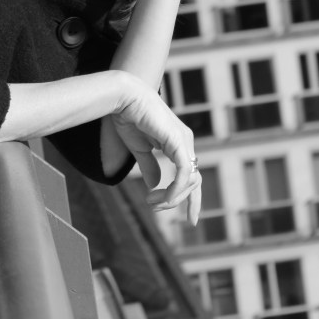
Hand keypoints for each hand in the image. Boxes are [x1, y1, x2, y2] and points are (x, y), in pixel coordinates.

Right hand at [111, 75, 201, 223]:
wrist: (124, 98)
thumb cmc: (129, 118)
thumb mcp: (140, 149)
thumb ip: (149, 166)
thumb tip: (155, 186)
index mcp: (178, 143)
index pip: (191, 176)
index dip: (192, 199)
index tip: (189, 221)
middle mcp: (185, 142)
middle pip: (194, 182)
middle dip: (181, 202)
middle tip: (159, 210)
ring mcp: (184, 141)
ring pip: (190, 180)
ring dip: (172, 197)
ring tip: (151, 202)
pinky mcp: (178, 141)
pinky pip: (183, 173)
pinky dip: (175, 189)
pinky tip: (164, 199)